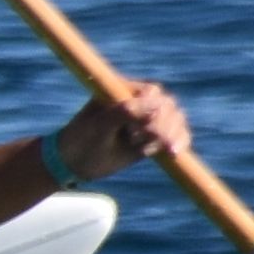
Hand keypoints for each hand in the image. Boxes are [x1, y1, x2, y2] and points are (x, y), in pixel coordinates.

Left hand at [56, 78, 188, 180]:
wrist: (73, 163)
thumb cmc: (81, 141)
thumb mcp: (99, 127)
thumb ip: (125, 112)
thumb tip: (159, 104)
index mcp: (121, 90)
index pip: (152, 93)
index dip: (152, 112)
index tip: (137, 132)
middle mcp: (138, 100)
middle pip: (168, 106)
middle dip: (163, 126)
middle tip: (142, 145)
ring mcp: (148, 118)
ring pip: (176, 119)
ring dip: (171, 135)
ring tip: (147, 150)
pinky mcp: (155, 134)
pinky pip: (178, 133)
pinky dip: (180, 141)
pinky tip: (173, 154)